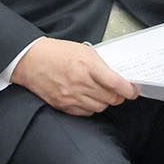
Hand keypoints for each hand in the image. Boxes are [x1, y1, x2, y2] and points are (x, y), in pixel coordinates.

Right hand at [9, 38, 137, 116]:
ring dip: (104, 102)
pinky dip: (91, 107)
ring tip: (100, 93)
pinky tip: (88, 98)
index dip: (129, 90)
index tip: (133, 91)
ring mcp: (71, 96)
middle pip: (111, 98)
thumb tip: (116, 78)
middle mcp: (80, 82)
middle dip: (118, 96)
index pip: (116, 83)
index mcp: (87, 65)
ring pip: (100, 107)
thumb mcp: (83, 50)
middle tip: (117, 91)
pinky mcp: (63, 105)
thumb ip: (100, 65)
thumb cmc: (56, 53)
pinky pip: (86, 113)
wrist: (30, 60)